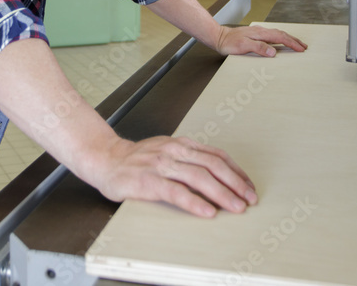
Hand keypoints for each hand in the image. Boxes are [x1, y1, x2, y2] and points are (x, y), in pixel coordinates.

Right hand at [93, 136, 257, 216]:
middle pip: (213, 165)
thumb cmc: (138, 160)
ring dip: (222, 193)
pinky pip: (176, 192)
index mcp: (181, 144)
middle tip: (250, 199)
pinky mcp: (148, 181)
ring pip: (199, 177)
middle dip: (235, 183)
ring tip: (236, 207)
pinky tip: (207, 211)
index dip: (237, 171)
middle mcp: (174, 151)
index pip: (217, 155)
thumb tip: (218, 175)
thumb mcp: (167, 150)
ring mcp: (161, 165)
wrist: (106, 159)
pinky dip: (194, 202)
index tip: (249, 186)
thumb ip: (189, 159)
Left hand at [214, 25, 306, 56]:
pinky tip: (280, 42)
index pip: (281, 38)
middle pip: (282, 34)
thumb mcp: (243, 46)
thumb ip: (259, 48)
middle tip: (304, 47)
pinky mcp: (255, 35)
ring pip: (277, 34)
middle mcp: (261, 31)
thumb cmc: (229, 43)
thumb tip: (274, 52)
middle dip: (294, 40)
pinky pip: (272, 36)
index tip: (301, 49)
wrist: (219, 37)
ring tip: (296, 44)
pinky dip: (280, 38)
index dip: (292, 44)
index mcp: (261, 34)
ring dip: (288, 39)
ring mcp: (259, 32)